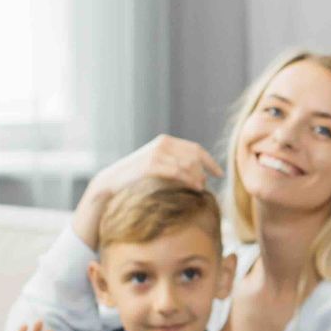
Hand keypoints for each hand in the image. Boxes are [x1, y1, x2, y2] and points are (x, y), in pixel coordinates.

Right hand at [73, 135, 223, 245]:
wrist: (110, 183)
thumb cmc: (136, 179)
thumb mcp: (157, 168)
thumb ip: (174, 165)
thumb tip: (198, 174)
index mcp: (165, 142)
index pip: (195, 149)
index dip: (210, 162)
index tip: (220, 174)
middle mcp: (162, 144)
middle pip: (194, 157)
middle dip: (203, 172)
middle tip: (205, 186)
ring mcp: (156, 153)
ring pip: (188, 164)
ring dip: (197, 178)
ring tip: (200, 189)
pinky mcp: (151, 164)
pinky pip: (177, 171)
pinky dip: (189, 180)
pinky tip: (195, 188)